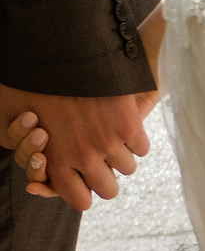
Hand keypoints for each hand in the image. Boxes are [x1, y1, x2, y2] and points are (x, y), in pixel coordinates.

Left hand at [0, 86, 155, 210]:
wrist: (59, 49)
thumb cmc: (31, 82)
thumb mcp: (18, 122)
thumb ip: (34, 155)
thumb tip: (35, 185)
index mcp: (56, 159)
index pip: (80, 201)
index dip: (85, 193)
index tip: (85, 181)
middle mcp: (84, 157)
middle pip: (109, 190)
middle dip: (106, 177)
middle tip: (100, 160)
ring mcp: (109, 142)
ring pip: (128, 169)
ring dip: (121, 155)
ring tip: (110, 136)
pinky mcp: (128, 126)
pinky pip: (142, 148)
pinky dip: (136, 139)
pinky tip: (122, 124)